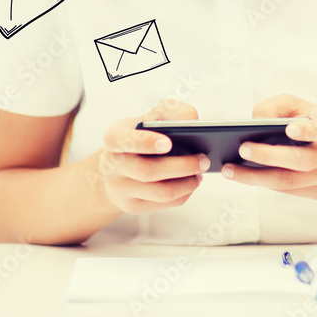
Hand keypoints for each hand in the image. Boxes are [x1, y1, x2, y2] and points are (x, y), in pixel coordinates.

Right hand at [97, 98, 209, 214]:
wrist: (117, 166)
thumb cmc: (141, 135)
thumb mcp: (148, 118)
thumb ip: (169, 111)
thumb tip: (191, 121)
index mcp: (114, 136)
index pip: (124, 140)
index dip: (146, 142)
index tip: (168, 143)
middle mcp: (112, 164)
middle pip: (147, 171)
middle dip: (181, 166)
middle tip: (204, 160)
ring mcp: (120, 188)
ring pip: (159, 192)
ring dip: (186, 183)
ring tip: (201, 172)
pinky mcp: (131, 205)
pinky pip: (163, 204)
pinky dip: (183, 194)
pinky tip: (191, 183)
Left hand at [221, 94, 316, 201]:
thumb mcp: (305, 107)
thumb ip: (280, 107)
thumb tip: (256, 120)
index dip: (311, 129)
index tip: (288, 129)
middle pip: (304, 160)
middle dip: (271, 156)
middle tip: (244, 149)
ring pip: (293, 181)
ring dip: (258, 176)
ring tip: (231, 169)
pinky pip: (291, 190)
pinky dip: (265, 182)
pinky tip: (244, 176)